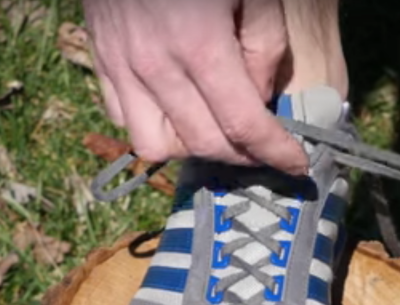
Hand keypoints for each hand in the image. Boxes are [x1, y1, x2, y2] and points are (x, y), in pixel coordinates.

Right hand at [82, 0, 307, 174]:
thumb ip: (264, 44)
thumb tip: (258, 96)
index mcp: (199, 44)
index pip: (244, 125)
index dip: (276, 153)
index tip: (298, 165)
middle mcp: (155, 66)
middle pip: (205, 144)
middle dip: (245, 155)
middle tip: (266, 145)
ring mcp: (120, 65)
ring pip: (157, 145)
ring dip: (194, 146)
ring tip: (217, 128)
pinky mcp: (100, 57)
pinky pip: (123, 118)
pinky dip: (155, 125)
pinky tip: (178, 106)